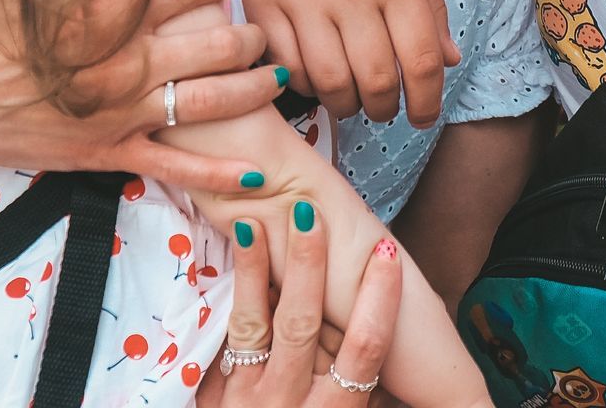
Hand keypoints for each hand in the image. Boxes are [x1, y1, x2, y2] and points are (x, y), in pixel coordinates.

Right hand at [0, 0, 287, 193]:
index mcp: (101, 10)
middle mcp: (120, 62)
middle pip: (213, 45)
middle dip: (248, 37)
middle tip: (261, 31)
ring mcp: (118, 113)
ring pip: (211, 102)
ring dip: (253, 90)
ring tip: (275, 78)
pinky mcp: (106, 154)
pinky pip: (177, 168)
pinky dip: (221, 175)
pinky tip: (258, 175)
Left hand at [203, 205, 402, 406]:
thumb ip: (356, 388)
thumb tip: (378, 340)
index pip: (363, 352)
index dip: (378, 301)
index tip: (386, 255)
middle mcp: (294, 402)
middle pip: (304, 326)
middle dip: (309, 268)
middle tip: (311, 217)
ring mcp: (251, 396)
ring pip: (255, 324)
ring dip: (257, 270)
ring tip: (256, 222)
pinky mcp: (219, 395)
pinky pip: (225, 338)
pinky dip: (229, 297)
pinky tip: (228, 260)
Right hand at [225, 0, 457, 124]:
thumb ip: (427, 0)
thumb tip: (447, 61)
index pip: (420, 60)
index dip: (427, 100)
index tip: (423, 115)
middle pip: (374, 80)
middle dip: (386, 108)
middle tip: (385, 109)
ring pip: (328, 82)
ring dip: (345, 104)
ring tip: (351, 99)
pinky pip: (284, 63)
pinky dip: (303, 83)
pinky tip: (314, 75)